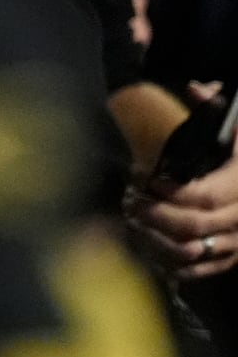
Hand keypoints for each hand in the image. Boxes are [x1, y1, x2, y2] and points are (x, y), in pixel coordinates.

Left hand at [124, 101, 237, 279]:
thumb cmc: (236, 149)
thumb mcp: (232, 123)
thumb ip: (213, 105)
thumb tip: (194, 88)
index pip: (204, 197)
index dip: (171, 192)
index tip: (146, 179)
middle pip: (193, 226)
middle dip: (155, 214)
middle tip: (129, 201)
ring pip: (192, 251)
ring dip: (155, 238)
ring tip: (132, 220)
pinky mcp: (230, 256)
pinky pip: (199, 269)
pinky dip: (169, 262)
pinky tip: (146, 244)